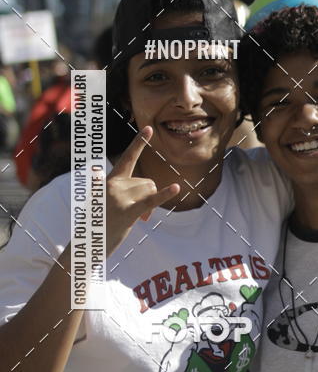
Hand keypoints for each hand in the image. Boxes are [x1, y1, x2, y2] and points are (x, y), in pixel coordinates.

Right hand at [106, 126, 179, 255]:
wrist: (87, 244)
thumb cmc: (98, 224)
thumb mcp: (107, 202)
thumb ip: (127, 191)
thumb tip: (151, 190)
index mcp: (109, 181)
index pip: (127, 158)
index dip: (139, 143)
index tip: (149, 128)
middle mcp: (114, 185)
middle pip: (148, 183)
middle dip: (150, 197)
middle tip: (143, 216)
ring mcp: (120, 198)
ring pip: (151, 192)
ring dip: (151, 206)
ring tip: (141, 220)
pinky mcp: (127, 212)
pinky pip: (151, 201)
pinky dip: (165, 195)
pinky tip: (177, 188)